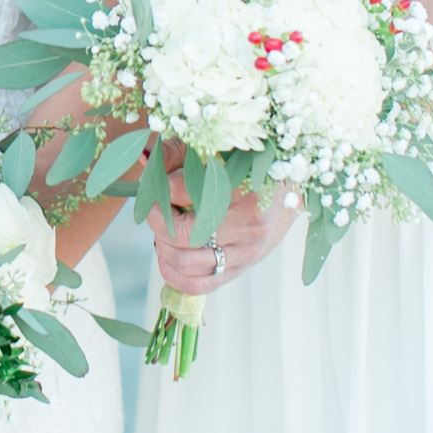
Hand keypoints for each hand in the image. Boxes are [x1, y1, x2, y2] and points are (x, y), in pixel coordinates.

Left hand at [146, 165, 296, 296]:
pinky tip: (167, 254)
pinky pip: (199, 285)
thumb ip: (179, 151)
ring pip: (187, 264)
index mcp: (245, 190)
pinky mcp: (240, 270)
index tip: (155, 181)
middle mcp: (249, 227)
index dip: (159, 187)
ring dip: (162, 246)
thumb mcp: (216, 147)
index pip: (182, 191)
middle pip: (182, 234)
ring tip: (163, 229)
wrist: (289, 190)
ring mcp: (246, 253)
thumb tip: (143, 158)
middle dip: (157, 220)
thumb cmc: (249, 164)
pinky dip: (173, 274)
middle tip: (156, 206)